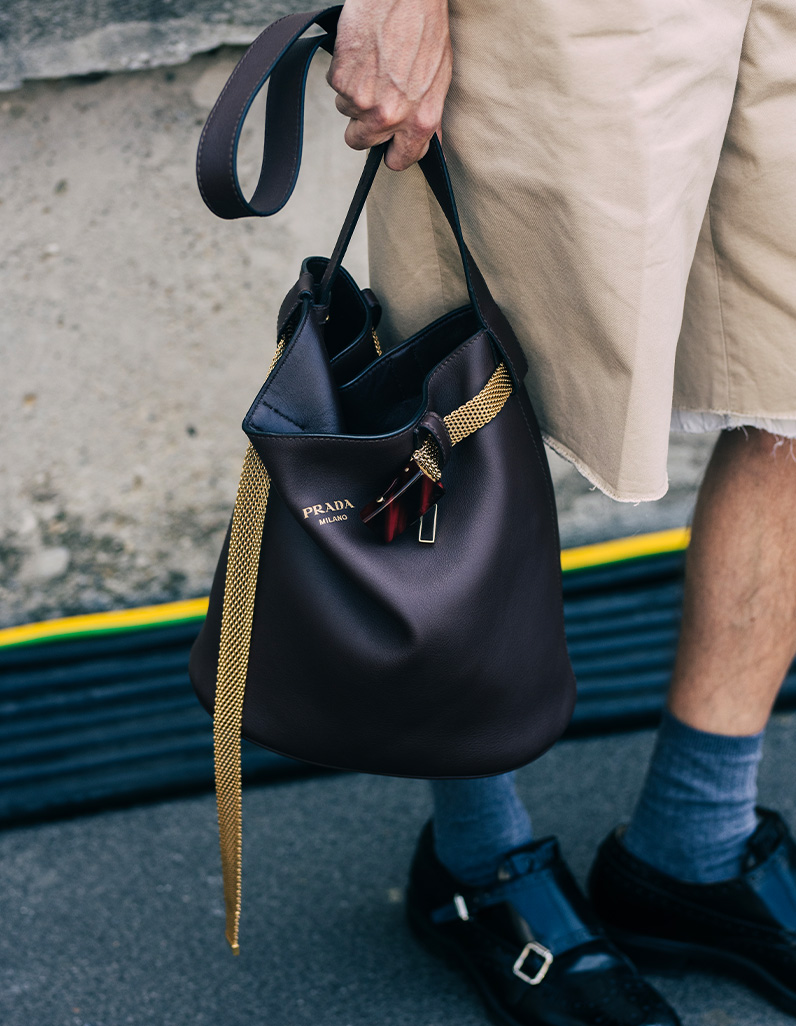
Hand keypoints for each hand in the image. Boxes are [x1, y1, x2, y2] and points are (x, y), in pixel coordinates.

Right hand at [327, 0, 451, 170]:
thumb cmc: (425, 29)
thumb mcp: (439, 79)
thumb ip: (429, 116)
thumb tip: (428, 143)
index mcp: (419, 121)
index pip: (399, 160)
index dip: (392, 152)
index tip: (388, 144)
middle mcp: (390, 117)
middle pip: (360, 142)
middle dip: (363, 125)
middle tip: (373, 98)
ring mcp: (362, 100)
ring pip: (346, 110)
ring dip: (354, 92)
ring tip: (373, 63)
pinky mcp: (340, 79)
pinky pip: (335, 85)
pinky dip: (344, 70)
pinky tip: (362, 51)